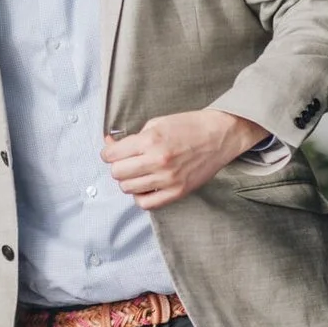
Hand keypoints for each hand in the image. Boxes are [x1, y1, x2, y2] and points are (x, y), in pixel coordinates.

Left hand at [100, 109, 265, 209]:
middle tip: (125, 161)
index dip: (108, 152)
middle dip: (117, 166)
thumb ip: (133, 137)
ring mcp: (168, 179)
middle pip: (117, 173)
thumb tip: (110, 145)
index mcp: (150, 140)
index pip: (112, 155)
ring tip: (137, 172)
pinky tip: (146, 186)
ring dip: (128, 180)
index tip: (111, 151)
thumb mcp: (156, 123)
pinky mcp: (178, 192)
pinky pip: (147, 203)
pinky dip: (140, 196)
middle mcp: (157, 161)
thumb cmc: (188, 126)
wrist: (220, 135)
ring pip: (128, 188)